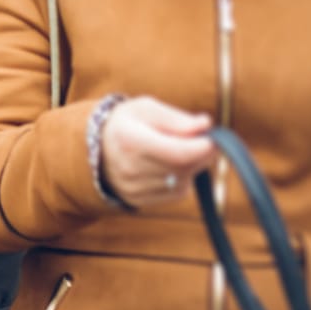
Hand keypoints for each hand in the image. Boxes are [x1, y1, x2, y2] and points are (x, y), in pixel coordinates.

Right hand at [98, 96, 216, 207]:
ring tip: (182, 151)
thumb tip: (206, 125)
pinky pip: (175, 193)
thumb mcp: (146, 109)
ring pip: (182, 182)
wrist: (97, 147)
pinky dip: (182, 179)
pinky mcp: (138, 200)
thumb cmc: (127, 123)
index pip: (177, 153)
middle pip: (182, 168)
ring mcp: (133, 187)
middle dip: (202, 155)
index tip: (213, 139)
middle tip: (206, 142)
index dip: (202, 148)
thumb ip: (176, 118)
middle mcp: (129, 168)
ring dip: (192, 167)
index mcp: (129, 140)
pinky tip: (172, 166)